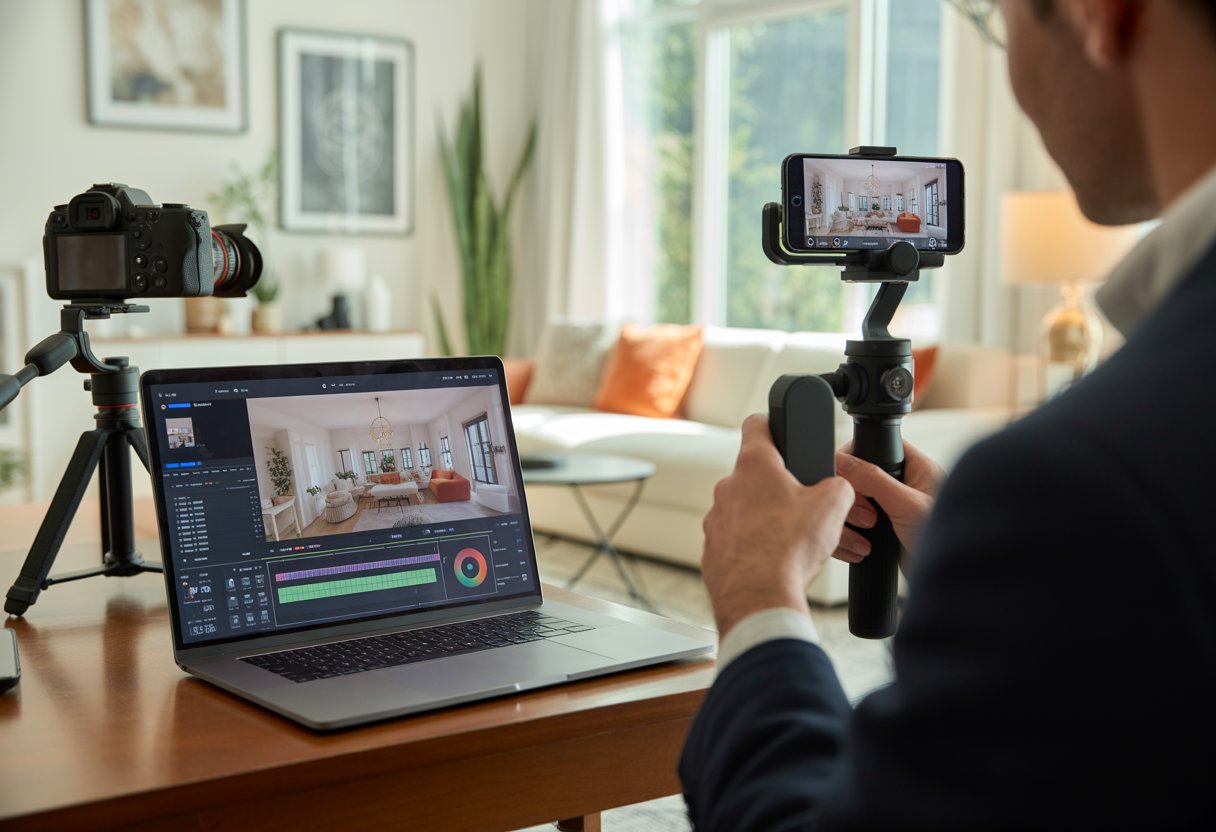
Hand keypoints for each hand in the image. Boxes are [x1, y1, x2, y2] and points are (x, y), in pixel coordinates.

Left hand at [701, 414, 854, 637]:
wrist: (758, 599)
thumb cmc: (788, 549)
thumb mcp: (832, 505)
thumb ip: (839, 485)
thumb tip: (838, 489)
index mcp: (754, 466)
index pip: (757, 425)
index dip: (773, 423)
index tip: (780, 429)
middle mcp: (728, 489)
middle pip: (761, 478)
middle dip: (789, 491)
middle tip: (812, 510)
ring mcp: (717, 520)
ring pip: (753, 513)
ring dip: (778, 524)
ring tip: (808, 546)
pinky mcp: (715, 550)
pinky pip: (742, 542)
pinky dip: (761, 549)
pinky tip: (785, 563)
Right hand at [832, 442, 943, 570]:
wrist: (953, 582)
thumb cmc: (953, 542)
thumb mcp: (907, 505)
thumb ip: (874, 480)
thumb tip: (843, 459)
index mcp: (916, 468)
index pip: (877, 446)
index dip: (856, 457)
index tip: (845, 476)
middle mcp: (903, 486)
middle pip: (858, 477)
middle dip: (853, 498)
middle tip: (868, 516)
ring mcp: (892, 510)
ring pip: (852, 504)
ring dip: (850, 521)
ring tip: (866, 535)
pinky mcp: (884, 532)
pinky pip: (854, 527)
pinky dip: (850, 537)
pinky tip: (861, 547)